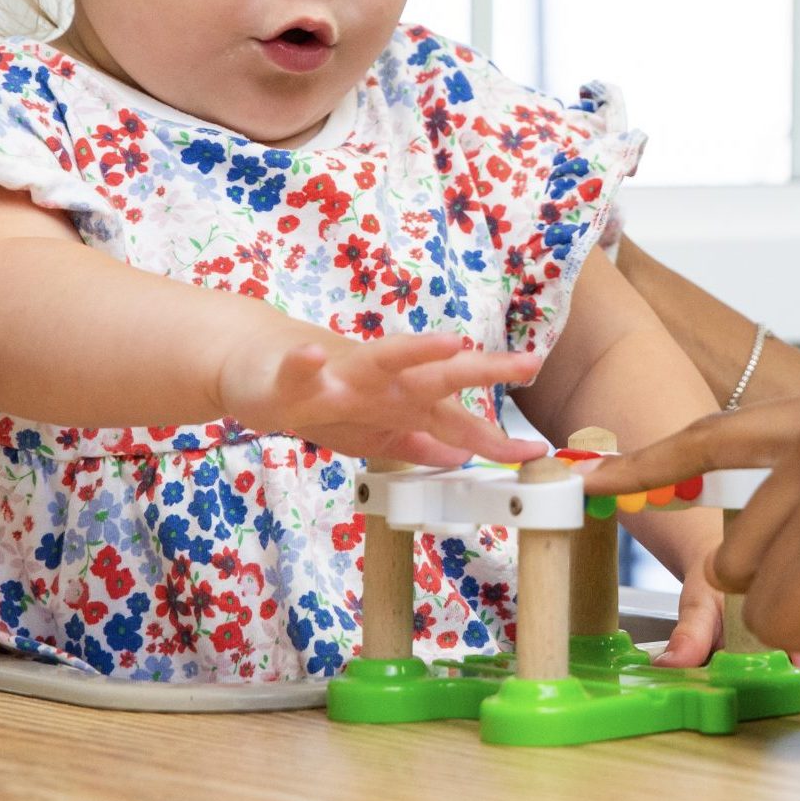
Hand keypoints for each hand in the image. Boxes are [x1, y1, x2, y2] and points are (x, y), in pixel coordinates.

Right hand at [218, 328, 548, 465]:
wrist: (262, 369)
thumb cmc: (329, 399)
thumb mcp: (380, 431)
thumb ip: (420, 441)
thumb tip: (462, 457)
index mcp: (405, 402)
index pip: (460, 422)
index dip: (497, 440)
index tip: (537, 452)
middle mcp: (385, 382)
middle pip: (442, 375)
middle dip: (486, 369)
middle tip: (529, 364)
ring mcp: (343, 376)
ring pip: (384, 359)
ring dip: (417, 351)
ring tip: (451, 343)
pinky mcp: (296, 377)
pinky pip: (300, 371)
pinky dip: (305, 365)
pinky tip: (311, 358)